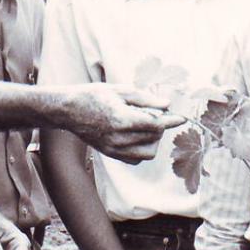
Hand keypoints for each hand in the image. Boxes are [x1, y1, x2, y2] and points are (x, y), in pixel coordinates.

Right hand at [63, 85, 183, 163]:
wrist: (68, 110)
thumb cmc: (93, 95)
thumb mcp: (120, 90)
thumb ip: (145, 99)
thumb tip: (167, 104)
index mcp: (122, 119)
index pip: (156, 124)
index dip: (171, 121)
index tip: (181, 118)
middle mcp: (119, 138)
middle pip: (154, 138)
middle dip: (160, 126)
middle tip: (153, 113)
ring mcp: (114, 149)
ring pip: (148, 152)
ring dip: (153, 140)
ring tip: (144, 125)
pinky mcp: (110, 154)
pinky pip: (136, 158)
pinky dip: (142, 149)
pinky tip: (136, 135)